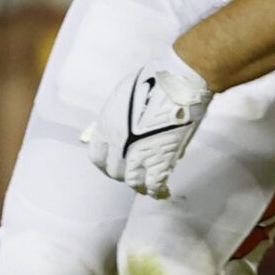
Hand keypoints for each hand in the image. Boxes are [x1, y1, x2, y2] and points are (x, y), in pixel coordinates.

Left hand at [82, 50, 213, 197]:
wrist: (178, 84)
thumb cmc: (154, 82)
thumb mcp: (123, 97)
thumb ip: (117, 117)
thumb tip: (115, 132)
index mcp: (106, 126)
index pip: (97, 157)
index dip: (106, 164)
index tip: (113, 166)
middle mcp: (118, 143)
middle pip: (115, 171)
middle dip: (124, 175)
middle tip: (134, 176)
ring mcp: (139, 153)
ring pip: (133, 181)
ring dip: (140, 186)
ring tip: (147, 188)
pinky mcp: (161, 159)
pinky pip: (155, 184)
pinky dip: (158, 191)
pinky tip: (162, 191)